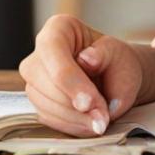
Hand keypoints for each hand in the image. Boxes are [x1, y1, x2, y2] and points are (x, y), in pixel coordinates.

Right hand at [19, 14, 154, 136]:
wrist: (115, 79)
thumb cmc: (116, 62)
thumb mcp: (119, 53)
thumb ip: (105, 56)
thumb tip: (86, 60)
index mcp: (58, 29)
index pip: (53, 52)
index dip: (70, 80)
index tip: (89, 102)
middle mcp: (39, 53)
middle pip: (46, 83)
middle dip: (76, 107)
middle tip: (103, 117)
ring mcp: (35, 79)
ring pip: (45, 104)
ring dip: (75, 119)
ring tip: (100, 120)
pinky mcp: (39, 102)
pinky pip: (49, 119)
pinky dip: (71, 125)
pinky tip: (89, 123)